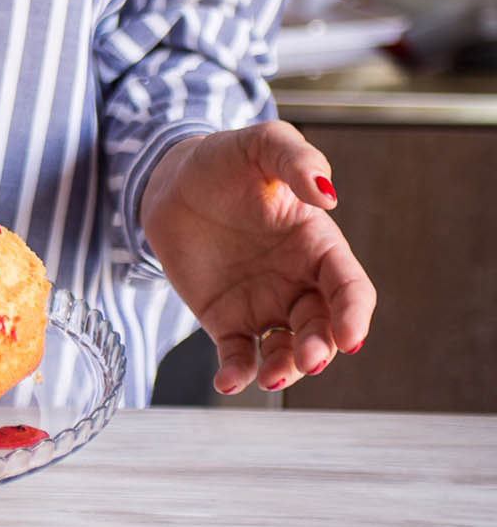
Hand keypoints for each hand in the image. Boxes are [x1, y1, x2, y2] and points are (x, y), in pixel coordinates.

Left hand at [139, 123, 374, 394]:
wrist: (171, 180)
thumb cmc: (227, 160)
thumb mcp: (264, 144)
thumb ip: (297, 161)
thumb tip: (328, 195)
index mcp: (319, 246)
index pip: (349, 288)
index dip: (355, 314)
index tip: (351, 336)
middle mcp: (298, 282)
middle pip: (323, 328)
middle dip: (321, 348)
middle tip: (308, 358)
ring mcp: (263, 305)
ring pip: (286, 351)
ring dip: (285, 369)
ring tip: (272, 376)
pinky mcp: (225, 321)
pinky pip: (238, 356)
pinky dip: (237, 374)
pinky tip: (228, 382)